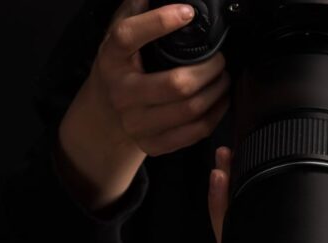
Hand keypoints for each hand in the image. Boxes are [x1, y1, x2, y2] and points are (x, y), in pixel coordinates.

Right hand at [57, 0, 230, 209]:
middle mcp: (121, 93)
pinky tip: (219, 100)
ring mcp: (136, 123)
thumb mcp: (120, 37)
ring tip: (223, 77)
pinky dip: (216, 114)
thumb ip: (136, 11)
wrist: (105, 114)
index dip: (159, 22)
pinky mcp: (152, 144)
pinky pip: (195, 132)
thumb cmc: (121, 68)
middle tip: (220, 59)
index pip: (129, 36)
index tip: (188, 13)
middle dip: (210, 68)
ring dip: (217, 91)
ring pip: (191, 110)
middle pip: (176, 83)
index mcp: (111, 59)